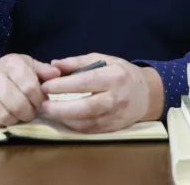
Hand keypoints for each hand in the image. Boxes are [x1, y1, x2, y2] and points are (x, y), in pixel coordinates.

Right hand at [0, 54, 60, 127]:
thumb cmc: (11, 74)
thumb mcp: (28, 66)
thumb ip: (44, 70)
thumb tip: (57, 74)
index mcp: (10, 63)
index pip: (30, 87)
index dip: (39, 99)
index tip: (40, 101)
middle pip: (18, 104)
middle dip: (29, 112)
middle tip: (31, 112)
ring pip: (5, 116)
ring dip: (16, 119)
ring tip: (19, 114)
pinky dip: (3, 124)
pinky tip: (6, 117)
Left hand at [38, 53, 163, 133]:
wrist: (146, 94)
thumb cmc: (122, 73)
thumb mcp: (104, 60)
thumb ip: (77, 62)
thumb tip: (54, 64)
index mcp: (114, 77)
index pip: (85, 82)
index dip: (62, 86)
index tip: (45, 86)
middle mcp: (116, 98)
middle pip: (85, 107)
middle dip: (61, 108)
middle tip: (43, 105)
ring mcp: (116, 116)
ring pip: (87, 122)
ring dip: (65, 119)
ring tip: (50, 112)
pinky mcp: (114, 128)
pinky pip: (90, 130)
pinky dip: (74, 126)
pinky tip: (63, 119)